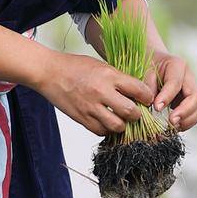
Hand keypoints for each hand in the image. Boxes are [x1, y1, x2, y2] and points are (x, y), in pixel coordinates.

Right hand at [35, 51, 153, 136]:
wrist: (49, 72)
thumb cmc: (76, 67)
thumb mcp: (101, 66)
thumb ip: (118, 79)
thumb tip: (137, 92)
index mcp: (109, 75)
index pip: (139, 90)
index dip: (147, 97)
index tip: (146, 100)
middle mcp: (101, 92)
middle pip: (131, 112)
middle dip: (137, 115)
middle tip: (134, 113)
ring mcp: (90, 107)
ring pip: (117, 126)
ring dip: (122, 125)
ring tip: (120, 119)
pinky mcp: (81, 118)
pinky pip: (101, 131)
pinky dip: (107, 130)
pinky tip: (106, 123)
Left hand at [149, 51, 196, 131]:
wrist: (152, 67)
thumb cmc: (147, 67)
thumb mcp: (143, 70)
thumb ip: (147, 84)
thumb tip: (151, 101)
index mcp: (177, 65)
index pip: (176, 83)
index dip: (167, 96)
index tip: (157, 108)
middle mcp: (189, 77)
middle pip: (195, 97)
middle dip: (184, 112)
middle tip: (171, 122)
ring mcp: (193, 91)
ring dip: (188, 120)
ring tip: (173, 126)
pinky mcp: (192, 103)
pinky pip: (196, 115)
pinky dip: (187, 123)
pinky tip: (175, 127)